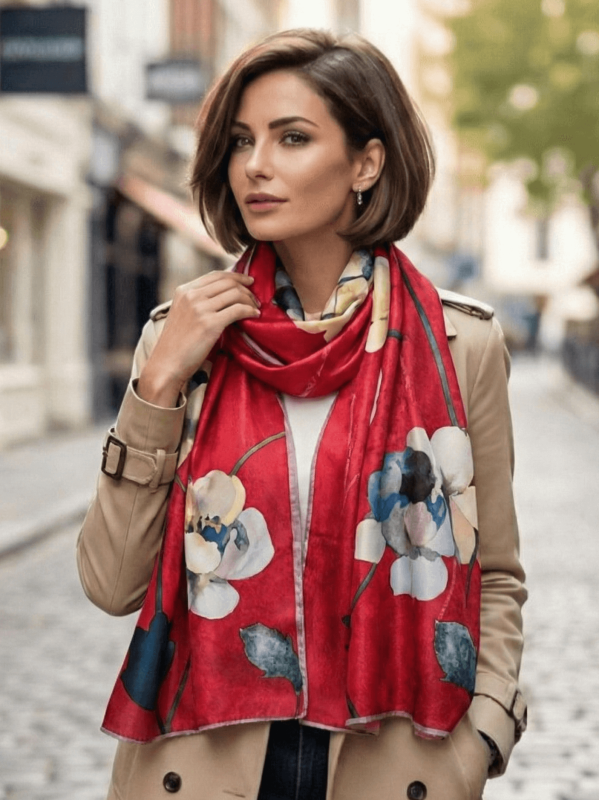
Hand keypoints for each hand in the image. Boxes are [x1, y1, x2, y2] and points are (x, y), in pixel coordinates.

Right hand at [137, 270, 259, 406]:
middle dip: (246, 288)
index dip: (236, 276)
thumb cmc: (176, 344)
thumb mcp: (182, 314)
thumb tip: (223, 296)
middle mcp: (191, 295)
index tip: (248, 281)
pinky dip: (249, 311)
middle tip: (255, 298)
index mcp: (184, 291)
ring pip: (235, 294)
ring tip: (256, 308)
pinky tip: (254, 316)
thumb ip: (197, 302)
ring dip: (250, 300)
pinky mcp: (210, 324)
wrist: (166, 364)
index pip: (215, 275)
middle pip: (228, 282)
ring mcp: (200, 309)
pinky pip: (238, 310)